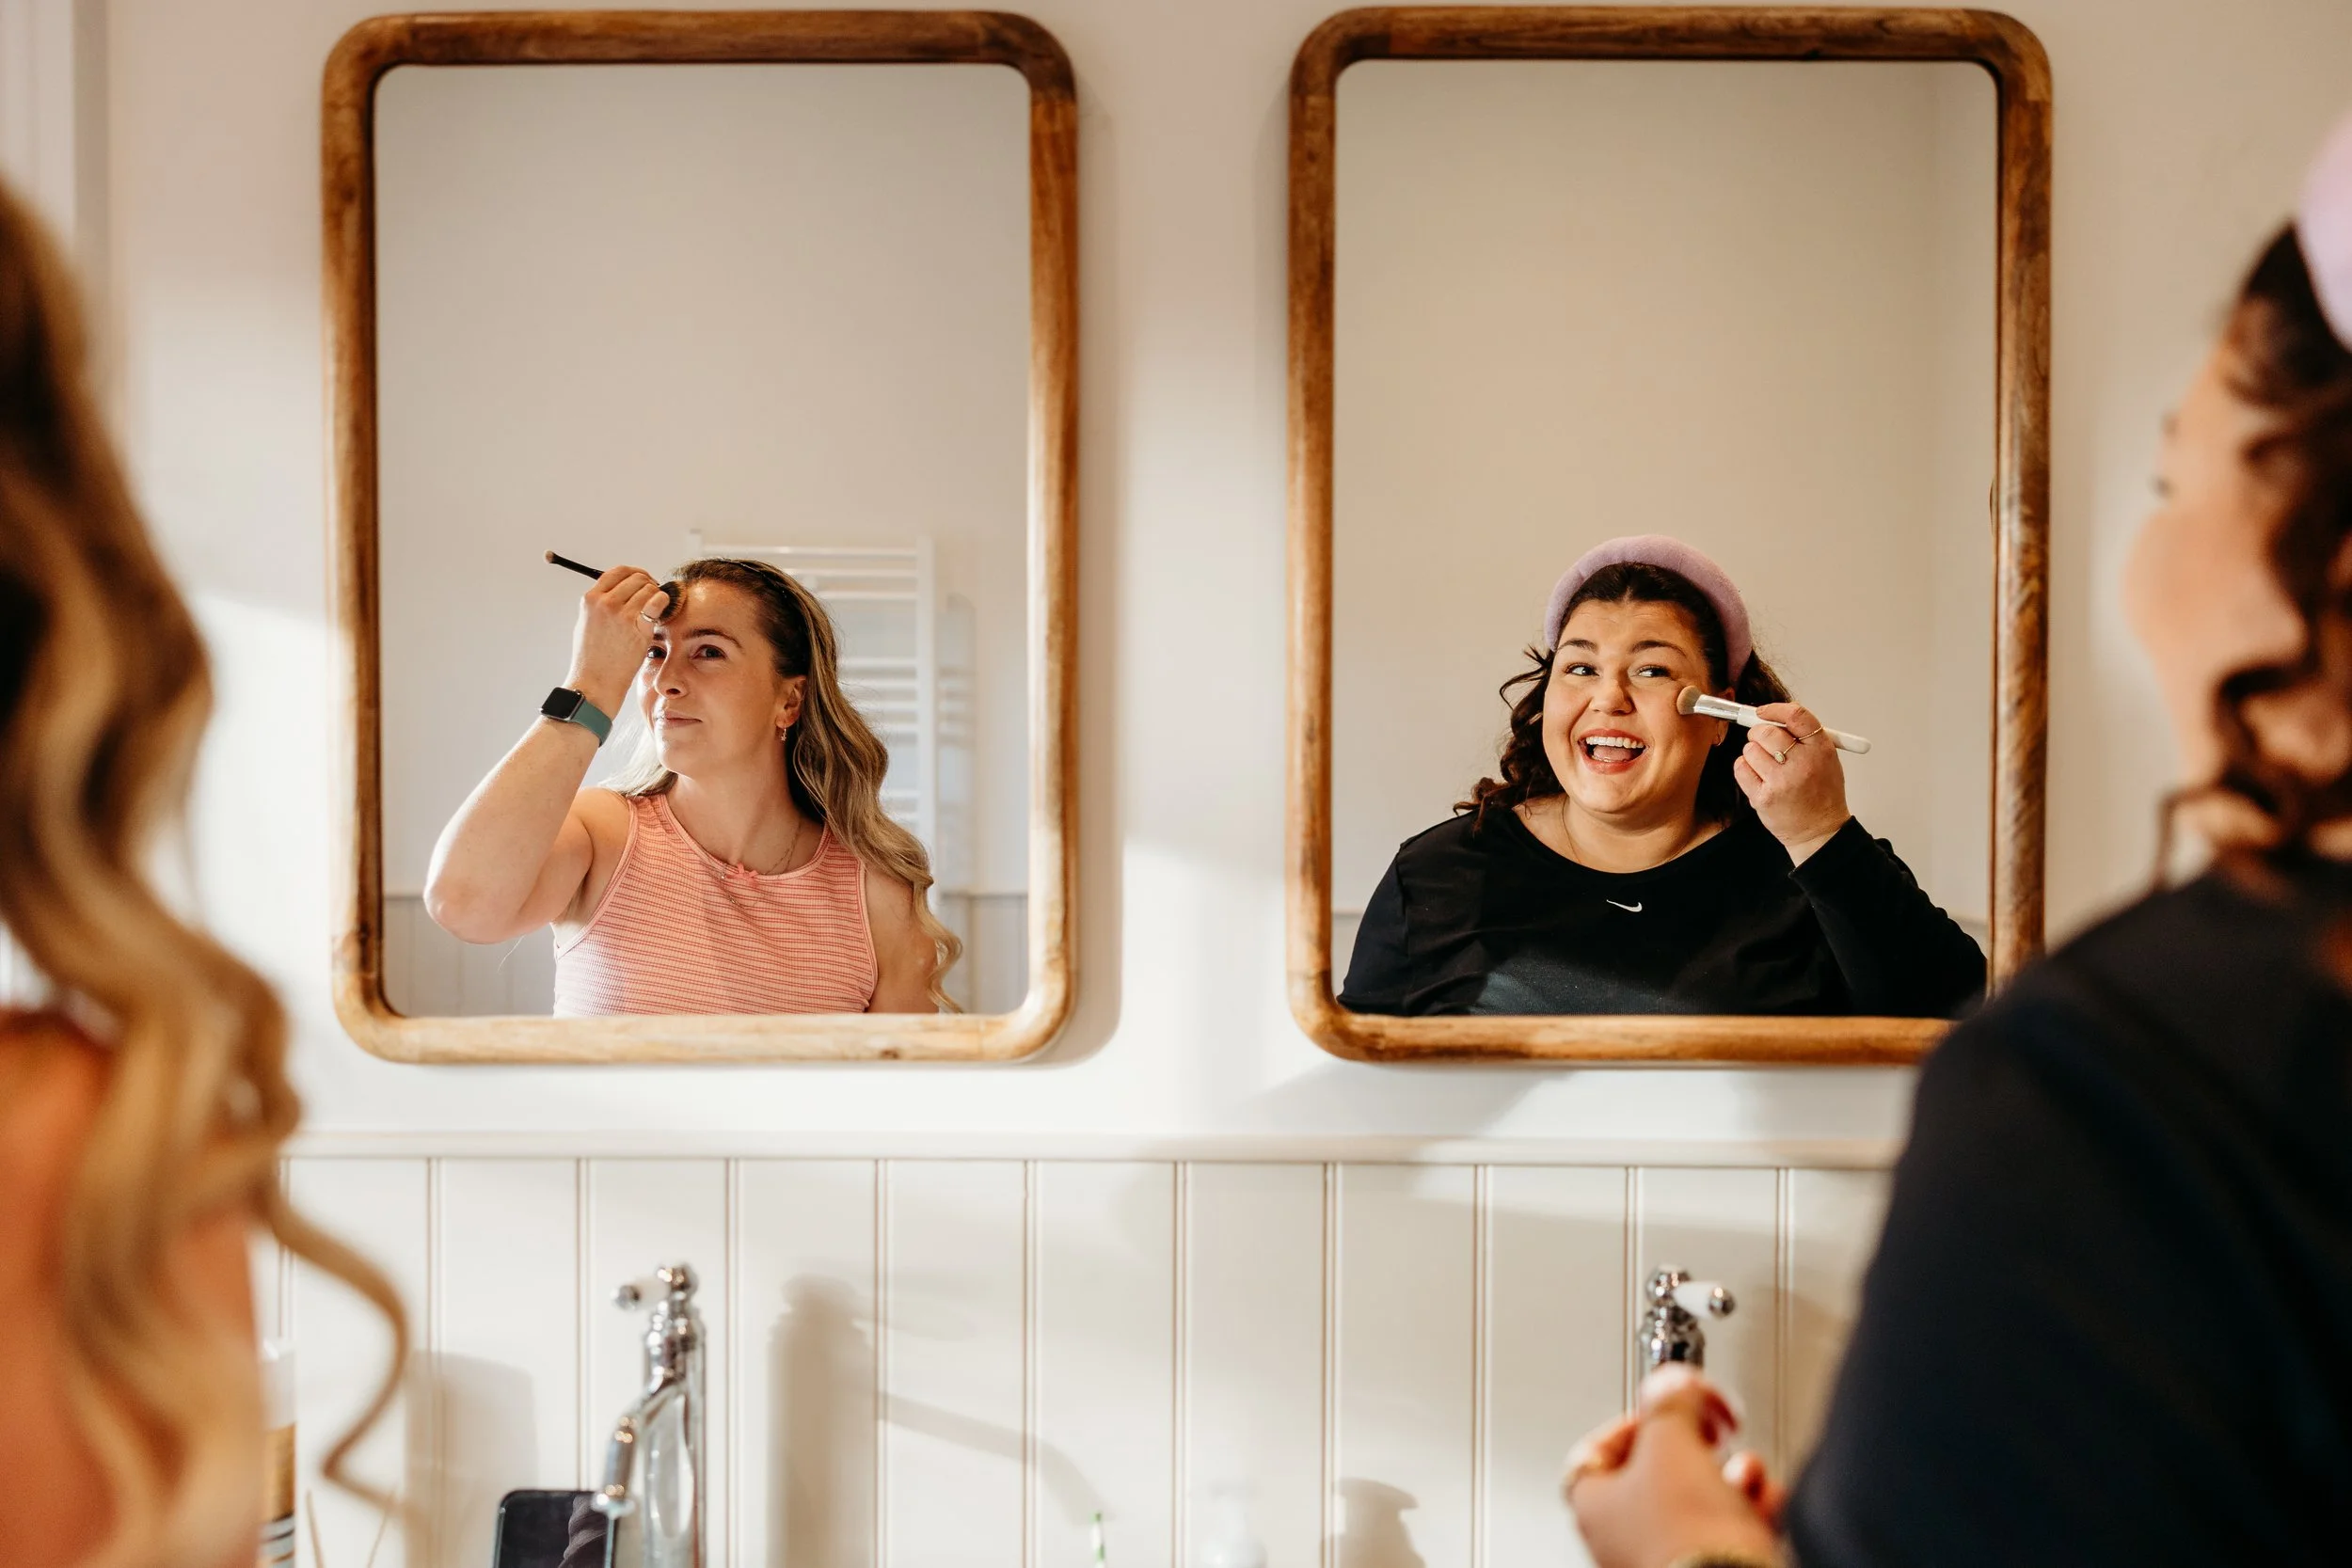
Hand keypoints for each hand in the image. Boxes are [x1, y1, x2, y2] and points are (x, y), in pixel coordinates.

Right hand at [563, 565, 668, 716]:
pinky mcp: (638, 627)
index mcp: (590, 599)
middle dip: (649, 583)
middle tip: (653, 595)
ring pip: (649, 589)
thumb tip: (620, 591)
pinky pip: (658, 601)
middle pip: (636, 578)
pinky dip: (664, 602)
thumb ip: (601, 604)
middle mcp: (605, 602)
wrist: (595, 681)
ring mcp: (621, 614)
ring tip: (654, 609)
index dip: (635, 573)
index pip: (618, 572)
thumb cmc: (592, 657)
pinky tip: (662, 610)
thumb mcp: (587, 622)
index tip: (643, 581)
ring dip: (656, 595)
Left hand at [1564, 1367, 1784, 1567]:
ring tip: (1747, 1471)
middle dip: (1699, 1446)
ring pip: (1700, 1500)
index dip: (1637, 1418)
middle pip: (1660, 1472)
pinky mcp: (1706, 1567)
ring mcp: (1664, 1557)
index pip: (1599, 1448)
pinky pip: (1729, 1530)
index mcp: (1592, 1503)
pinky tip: (1764, 1501)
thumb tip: (1673, 1381)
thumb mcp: (1670, 1437)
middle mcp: (1620, 1536)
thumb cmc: (1685, 1530)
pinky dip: (1752, 1510)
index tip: (1666, 1406)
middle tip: (1715, 1434)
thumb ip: (1668, 1399)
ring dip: (1733, 1477)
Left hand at [1732, 701, 1849, 864]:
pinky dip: (1745, 768)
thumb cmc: (1822, 794)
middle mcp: (1802, 764)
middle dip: (1759, 733)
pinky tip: (1758, 777)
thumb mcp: (1825, 759)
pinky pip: (1740, 768)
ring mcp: (1781, 782)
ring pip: (1750, 749)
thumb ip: (1803, 737)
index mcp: (1820, 749)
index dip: (1774, 709)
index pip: (1796, 716)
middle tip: (1762, 741)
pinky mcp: (1763, 797)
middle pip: (1766, 731)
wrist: (1820, 831)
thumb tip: (1771, 716)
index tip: (1762, 711)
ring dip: (1753, 753)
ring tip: (1766, 766)